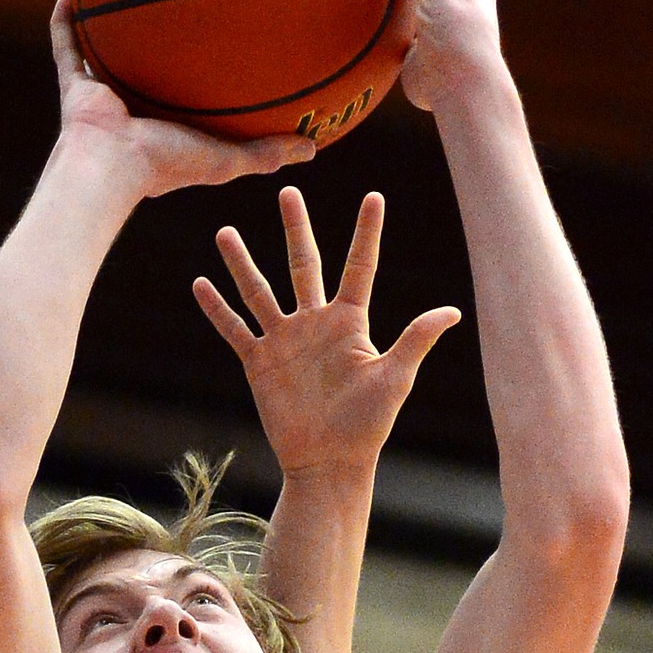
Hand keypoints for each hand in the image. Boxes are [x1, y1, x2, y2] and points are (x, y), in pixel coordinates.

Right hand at [50, 0, 314, 194]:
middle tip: (172, 11)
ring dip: (110, 28)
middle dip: (158, 46)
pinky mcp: (74, 87)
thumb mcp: (228, 159)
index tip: (221, 49)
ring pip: (105, 54)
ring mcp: (103, 96)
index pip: (189, 98)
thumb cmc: (168, 166)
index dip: (201, 79)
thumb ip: (268, 153)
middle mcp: (135, 108)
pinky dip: (65, 22)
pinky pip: (67, 47)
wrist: (111, 168)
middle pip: (148, 69)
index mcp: (169, 125)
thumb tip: (314, 146)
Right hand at [193, 186, 459, 475]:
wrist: (330, 462)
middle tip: (288, 191)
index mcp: (350, 322)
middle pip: (303, 265)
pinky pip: (235, 330)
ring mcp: (285, 341)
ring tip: (225, 232)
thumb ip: (416, 340)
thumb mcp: (394, 378)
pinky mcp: (259, 363)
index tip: (373, 196)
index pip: (359, 266)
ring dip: (242, 263)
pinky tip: (199, 283)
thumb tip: (453, 311)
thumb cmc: (368, 425)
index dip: (367, 232)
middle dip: (296, 229)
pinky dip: (217, 310)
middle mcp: (315, 324)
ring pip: (260, 291)